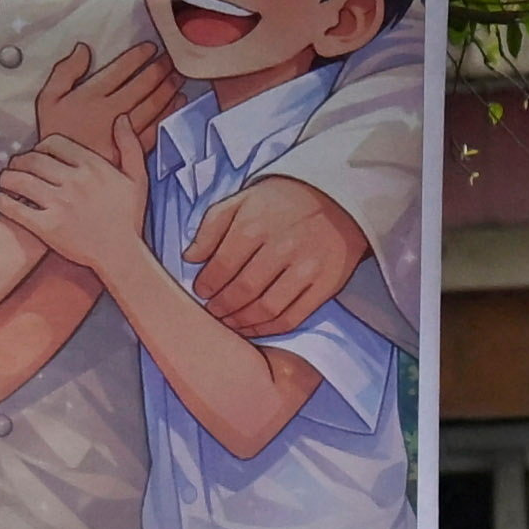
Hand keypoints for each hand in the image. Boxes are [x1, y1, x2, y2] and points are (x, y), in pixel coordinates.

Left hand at [0, 136, 147, 276]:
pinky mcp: (48, 227)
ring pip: (21, 181)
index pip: (54, 143)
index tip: (37, 154)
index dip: (40, 146)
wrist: (122, 254)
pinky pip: (17, 209)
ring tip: (4, 180)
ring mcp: (59, 204)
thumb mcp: (137, 177)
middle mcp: (73, 181)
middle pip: (33, 160)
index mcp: (91, 166)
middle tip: (14, 166)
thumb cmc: (129, 218)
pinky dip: (3, 202)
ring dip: (7, 178)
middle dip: (19, 161)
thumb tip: (120, 118)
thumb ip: (129, 145)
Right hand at [34, 39, 177, 162]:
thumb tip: (83, 49)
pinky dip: (169, 112)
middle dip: (160, 69)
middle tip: (170, 60)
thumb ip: (64, 72)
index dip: (139, 55)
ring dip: (168, 87)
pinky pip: (156, 127)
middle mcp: (111, 111)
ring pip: (153, 104)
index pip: (121, 69)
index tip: (150, 48)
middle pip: (142, 85)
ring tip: (177, 76)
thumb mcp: (47, 100)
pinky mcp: (132, 150)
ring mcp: (124, 132)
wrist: (59, 176)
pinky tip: (178, 102)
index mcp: (91, 96)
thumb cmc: (52, 136)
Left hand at [182, 173, 371, 337]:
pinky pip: (292, 318)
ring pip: (266, 309)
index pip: (222, 265)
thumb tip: (190, 258)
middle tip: (213, 310)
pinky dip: (268, 329)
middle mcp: (282, 247)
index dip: (207, 284)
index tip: (201, 291)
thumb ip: (211, 226)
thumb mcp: (242, 200)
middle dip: (221, 306)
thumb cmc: (283, 202)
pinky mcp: (325, 286)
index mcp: (256, 224)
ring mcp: (306, 268)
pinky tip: (255, 326)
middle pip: (242, 290)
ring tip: (230, 321)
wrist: (338, 199)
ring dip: (242, 322)